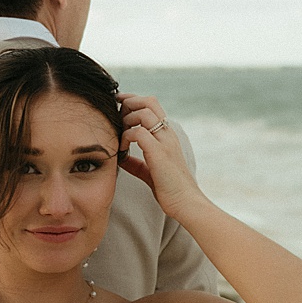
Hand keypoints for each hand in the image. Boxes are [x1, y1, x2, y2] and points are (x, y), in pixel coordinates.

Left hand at [116, 93, 205, 219]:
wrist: (185, 203)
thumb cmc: (169, 188)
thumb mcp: (149, 171)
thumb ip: (136, 162)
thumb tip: (120, 158)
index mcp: (166, 135)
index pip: (151, 105)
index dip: (133, 100)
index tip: (117, 104)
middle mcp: (168, 134)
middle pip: (149, 101)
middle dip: (128, 103)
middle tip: (115, 118)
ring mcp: (165, 142)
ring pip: (144, 113)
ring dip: (126, 119)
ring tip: (119, 135)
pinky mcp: (159, 153)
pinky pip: (138, 133)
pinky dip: (125, 137)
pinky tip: (121, 149)